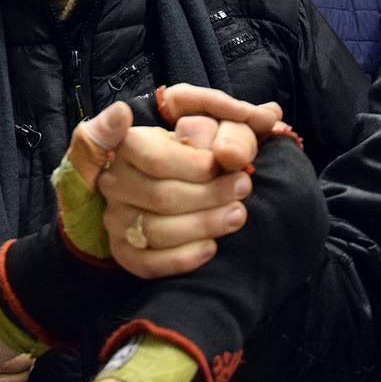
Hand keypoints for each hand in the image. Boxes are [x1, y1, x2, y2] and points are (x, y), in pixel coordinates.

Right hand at [98, 85, 288, 277]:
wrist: (178, 186)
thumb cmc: (198, 153)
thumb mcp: (214, 130)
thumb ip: (235, 128)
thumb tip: (266, 118)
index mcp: (128, 143)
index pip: (156, 157)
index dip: (195, 165)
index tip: (222, 164)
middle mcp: (114, 181)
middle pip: (162, 195)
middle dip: (211, 194)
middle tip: (244, 186)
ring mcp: (115, 217)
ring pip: (157, 230)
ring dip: (204, 224)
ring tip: (237, 215)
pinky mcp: (124, 251)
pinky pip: (149, 263)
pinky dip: (184, 257)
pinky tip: (212, 246)